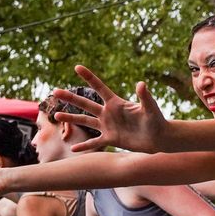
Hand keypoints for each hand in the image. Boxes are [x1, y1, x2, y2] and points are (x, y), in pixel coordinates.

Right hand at [55, 64, 169, 152]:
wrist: (159, 138)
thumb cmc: (156, 121)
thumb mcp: (150, 108)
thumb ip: (145, 97)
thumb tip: (141, 84)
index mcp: (116, 103)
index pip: (100, 87)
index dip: (89, 77)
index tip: (77, 67)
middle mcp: (109, 113)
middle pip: (86, 104)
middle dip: (71, 98)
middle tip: (55, 91)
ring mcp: (108, 126)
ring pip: (85, 121)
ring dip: (71, 119)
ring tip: (56, 116)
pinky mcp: (110, 139)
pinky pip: (94, 142)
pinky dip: (84, 146)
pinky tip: (73, 149)